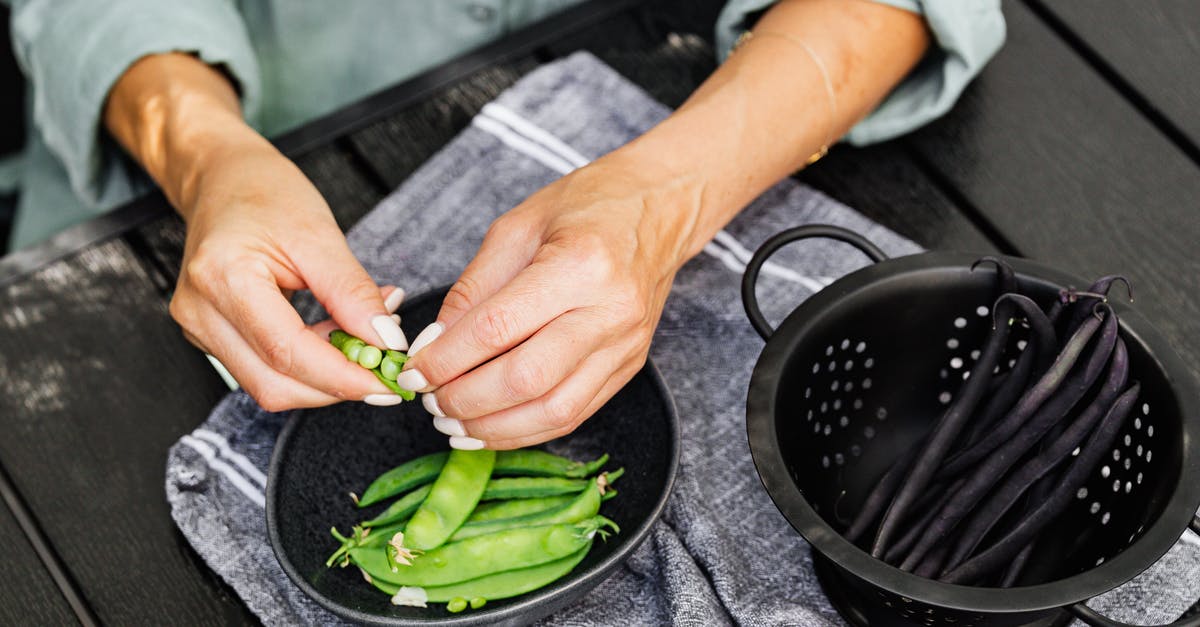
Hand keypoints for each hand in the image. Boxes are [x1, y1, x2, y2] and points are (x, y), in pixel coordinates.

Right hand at [103, 53, 410, 410]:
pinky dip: (309, 365)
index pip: (287, 352)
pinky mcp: (211, 336)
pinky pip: (264, 369)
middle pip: (274, 384)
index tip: (387, 381)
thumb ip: (352, 292)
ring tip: (364, 340)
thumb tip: (386, 341)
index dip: (342, 376)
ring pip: (270, 385)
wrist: (221, 178)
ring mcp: (199, 328)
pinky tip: (338, 337)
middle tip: (384, 366)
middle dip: (336, 385)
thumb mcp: (319, 233)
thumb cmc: (264, 193)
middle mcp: (200, 312)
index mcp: (223, 277)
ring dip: (325, 377)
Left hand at [398, 153, 698, 448]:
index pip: (497, 328)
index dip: (447, 357)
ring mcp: (625, 345)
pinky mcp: (629, 366)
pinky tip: (492, 428)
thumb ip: (474, 288)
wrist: (659, 209)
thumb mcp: (517, 228)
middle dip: (467, 399)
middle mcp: (610, 311)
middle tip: (430, 400)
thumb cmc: (587, 207)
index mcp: (580, 264)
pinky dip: (527, 430)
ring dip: (495, 426)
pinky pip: (575, 414)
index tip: (415, 370)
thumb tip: (435, 343)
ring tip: (453, 423)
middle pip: (527, 378)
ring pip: (554, 410)